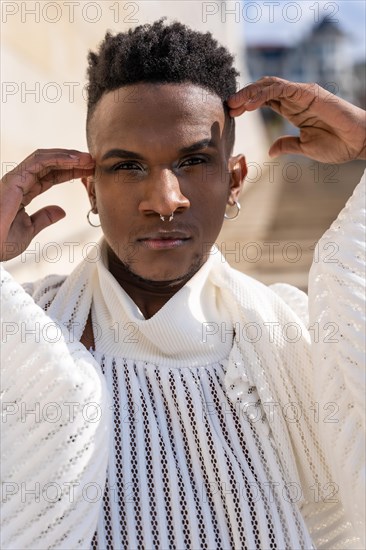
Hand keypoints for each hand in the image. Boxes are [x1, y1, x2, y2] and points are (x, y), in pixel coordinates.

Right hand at [0, 149, 94, 260]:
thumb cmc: (2, 242)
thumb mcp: (29, 229)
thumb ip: (44, 218)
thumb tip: (61, 211)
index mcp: (23, 192)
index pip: (50, 176)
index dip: (70, 172)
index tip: (89, 172)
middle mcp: (19, 182)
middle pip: (50, 165)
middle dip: (72, 161)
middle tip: (92, 161)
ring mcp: (16, 179)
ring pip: (45, 159)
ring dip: (68, 157)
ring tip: (87, 159)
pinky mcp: (14, 179)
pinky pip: (38, 162)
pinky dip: (58, 158)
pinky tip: (74, 161)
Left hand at [227, 76, 365, 163]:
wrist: (358, 143)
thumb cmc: (337, 145)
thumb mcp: (304, 148)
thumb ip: (287, 145)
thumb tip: (270, 150)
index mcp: (293, 110)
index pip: (265, 100)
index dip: (247, 105)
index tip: (232, 114)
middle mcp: (295, 99)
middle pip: (263, 90)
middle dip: (244, 97)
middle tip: (228, 107)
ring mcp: (301, 94)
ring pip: (269, 85)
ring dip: (249, 93)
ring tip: (235, 103)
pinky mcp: (308, 93)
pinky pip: (282, 88)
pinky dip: (264, 93)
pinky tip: (251, 103)